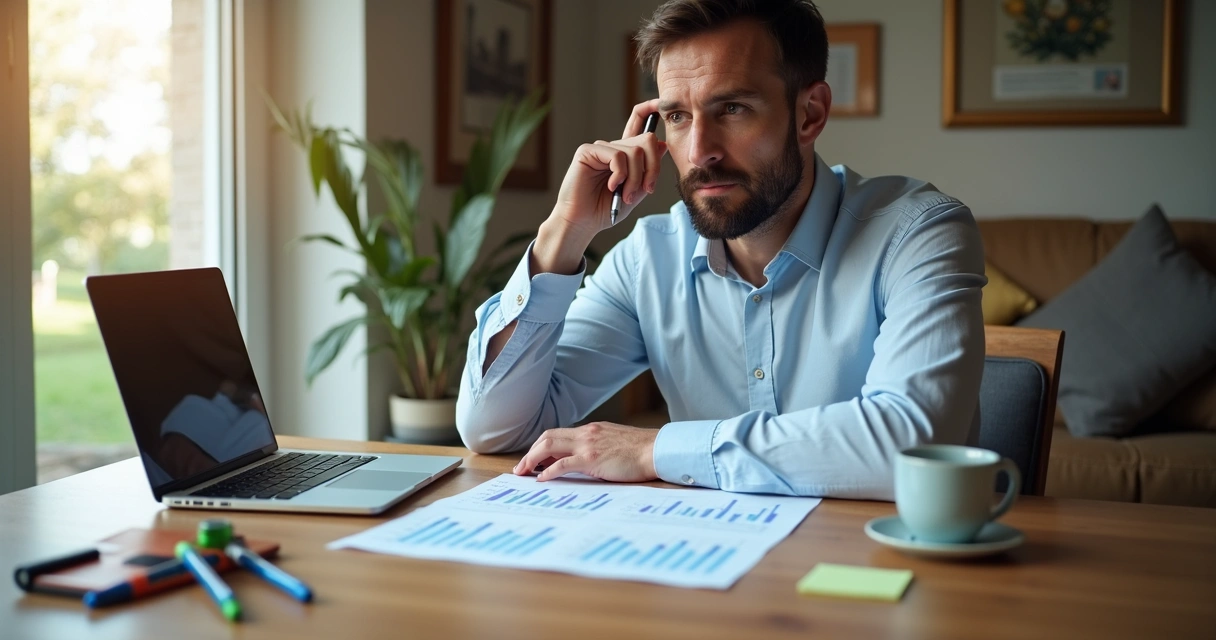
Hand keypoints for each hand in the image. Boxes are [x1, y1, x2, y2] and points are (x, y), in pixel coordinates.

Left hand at [512, 422, 658, 482]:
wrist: (656, 449)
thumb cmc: (641, 450)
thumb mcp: (614, 442)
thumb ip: (599, 446)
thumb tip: (586, 459)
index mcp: (591, 430)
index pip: (557, 434)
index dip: (541, 447)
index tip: (533, 461)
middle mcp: (586, 433)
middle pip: (547, 437)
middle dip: (530, 453)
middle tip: (521, 469)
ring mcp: (587, 445)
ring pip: (548, 446)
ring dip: (532, 460)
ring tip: (524, 473)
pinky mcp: (591, 459)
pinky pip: (562, 464)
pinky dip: (548, 471)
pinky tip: (541, 479)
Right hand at [549, 100, 668, 238]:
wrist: (583, 223)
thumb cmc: (605, 210)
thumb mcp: (636, 191)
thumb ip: (648, 170)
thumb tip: (663, 144)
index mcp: (624, 155)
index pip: (638, 124)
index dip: (649, 109)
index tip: (661, 103)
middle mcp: (613, 148)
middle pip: (647, 140)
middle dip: (653, 168)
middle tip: (646, 190)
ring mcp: (600, 148)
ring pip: (634, 152)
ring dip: (635, 178)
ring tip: (625, 195)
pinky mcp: (587, 152)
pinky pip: (617, 156)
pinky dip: (620, 175)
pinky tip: (612, 186)